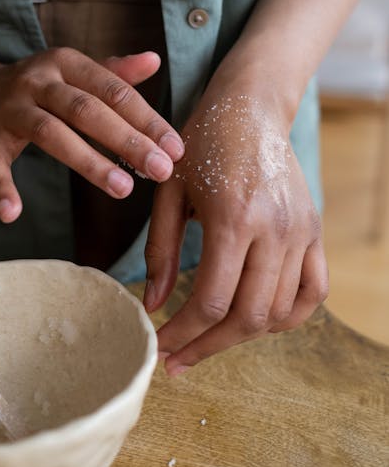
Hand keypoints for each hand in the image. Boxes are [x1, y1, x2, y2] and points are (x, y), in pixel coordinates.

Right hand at [0, 48, 183, 222]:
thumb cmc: (40, 87)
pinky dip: (0, 188)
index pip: (114, 91)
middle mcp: (38, 81)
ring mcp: (10, 109)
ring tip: (122, 189)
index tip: (176, 148)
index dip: (147, 119)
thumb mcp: (75, 72)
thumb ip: (114, 72)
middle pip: (87, 111)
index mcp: (66, 64)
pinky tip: (13, 213)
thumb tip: (154, 60)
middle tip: (160, 170)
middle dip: (127, 141)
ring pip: (51, 134)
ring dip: (88, 162)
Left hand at [143, 81, 327, 374]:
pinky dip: (288, 317)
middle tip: (178, 358)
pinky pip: (313, 292)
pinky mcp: (314, 231)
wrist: (251, 108)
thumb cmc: (201, 143)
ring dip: (241, 337)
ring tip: (208, 340)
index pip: (212, 302)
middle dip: (207, 347)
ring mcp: (301, 232)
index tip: (160, 346)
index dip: (182, 334)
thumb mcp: (168, 191)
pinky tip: (257, 322)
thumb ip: (161, 250)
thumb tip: (153, 304)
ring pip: (279, 312)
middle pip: (247, 317)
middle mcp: (275, 230)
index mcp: (234, 218)